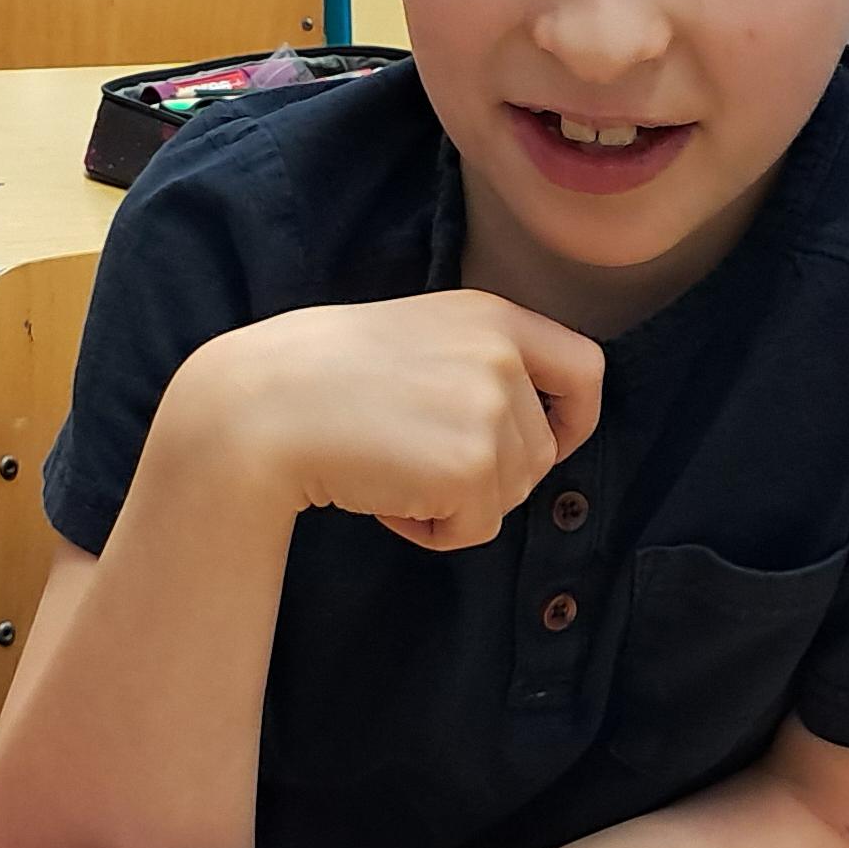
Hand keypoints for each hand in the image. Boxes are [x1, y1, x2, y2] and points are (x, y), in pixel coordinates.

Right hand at [187, 291, 603, 547]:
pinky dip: (433, 531)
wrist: (263, 407)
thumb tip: (519, 429)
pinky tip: (384, 498)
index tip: (547, 443)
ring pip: (510, 494)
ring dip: (456, 503)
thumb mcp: (415, 337)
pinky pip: (476, 529)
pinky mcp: (473, 468)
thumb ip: (474, 365)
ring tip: (390, 472)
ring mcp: (492, 412)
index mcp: (491, 316)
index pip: (586, 368)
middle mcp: (503, 357)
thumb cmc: (316, 377)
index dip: (575, 418)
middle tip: (412, 463)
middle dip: (487, 476)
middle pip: (542, 452)